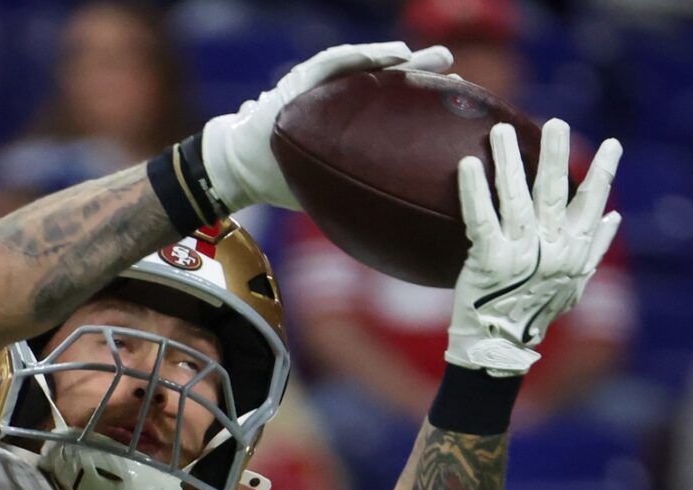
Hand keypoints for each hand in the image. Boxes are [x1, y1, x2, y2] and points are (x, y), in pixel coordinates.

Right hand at [202, 42, 452, 212]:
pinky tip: (395, 54)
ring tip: (435, 59)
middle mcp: (335, 102)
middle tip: (452, 71)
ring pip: (367, 66)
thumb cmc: (282, 180)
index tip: (454, 107)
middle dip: (420, 73)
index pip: (389, 110)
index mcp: (345, 125)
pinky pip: (335, 64)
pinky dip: (365, 57)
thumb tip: (400, 232)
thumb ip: (357, 196)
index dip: (420, 106)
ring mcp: (317, 88)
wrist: (238, 168)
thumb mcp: (328, 190)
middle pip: (385, 82)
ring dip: (401, 59)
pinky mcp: (300, 81)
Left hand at [447, 120, 621, 375]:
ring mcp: (521, 255)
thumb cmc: (533, 314)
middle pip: (555, 193)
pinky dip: (474, 190)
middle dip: (556, 156)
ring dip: (510, 161)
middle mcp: (551, 249)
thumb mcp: (573, 287)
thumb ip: (592, 250)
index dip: (604, 175)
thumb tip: (614, 218)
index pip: (593, 205)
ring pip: (516, 198)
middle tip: (555, 123)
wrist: (498, 350)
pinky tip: (467, 164)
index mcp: (573, 252)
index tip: (613, 145)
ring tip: (500, 131)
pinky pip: (481, 219)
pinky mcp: (490, 262)